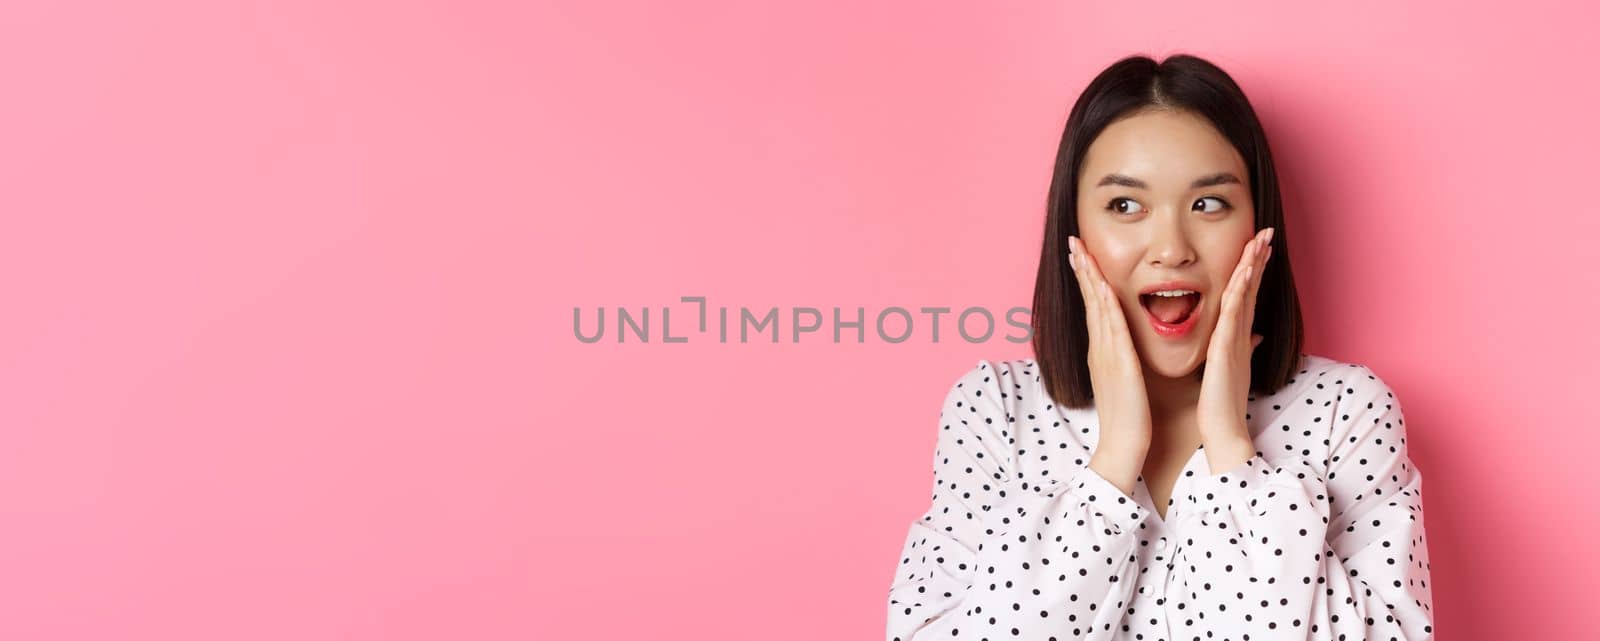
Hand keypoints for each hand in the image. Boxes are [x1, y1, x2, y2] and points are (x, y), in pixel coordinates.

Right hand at [1067, 235, 1150, 495]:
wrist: (1123, 447)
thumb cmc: (1129, 420)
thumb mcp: (1127, 383)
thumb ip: (1127, 362)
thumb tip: (1129, 351)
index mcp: (1104, 352)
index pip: (1094, 308)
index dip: (1087, 281)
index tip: (1082, 257)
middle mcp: (1100, 349)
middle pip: (1089, 300)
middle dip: (1082, 269)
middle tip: (1074, 242)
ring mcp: (1106, 354)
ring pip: (1096, 307)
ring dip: (1088, 276)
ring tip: (1080, 251)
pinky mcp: (1118, 363)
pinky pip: (1111, 325)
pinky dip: (1105, 302)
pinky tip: (1103, 284)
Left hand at [1196, 227, 1273, 473]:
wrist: (1223, 429)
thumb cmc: (1223, 402)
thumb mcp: (1232, 368)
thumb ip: (1244, 348)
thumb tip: (1256, 335)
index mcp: (1236, 337)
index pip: (1246, 295)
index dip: (1253, 270)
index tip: (1258, 246)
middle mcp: (1240, 334)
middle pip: (1250, 289)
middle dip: (1259, 260)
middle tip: (1267, 232)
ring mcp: (1235, 340)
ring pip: (1245, 295)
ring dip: (1252, 267)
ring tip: (1260, 242)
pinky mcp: (1225, 349)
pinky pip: (1233, 315)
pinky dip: (1239, 292)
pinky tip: (1242, 274)